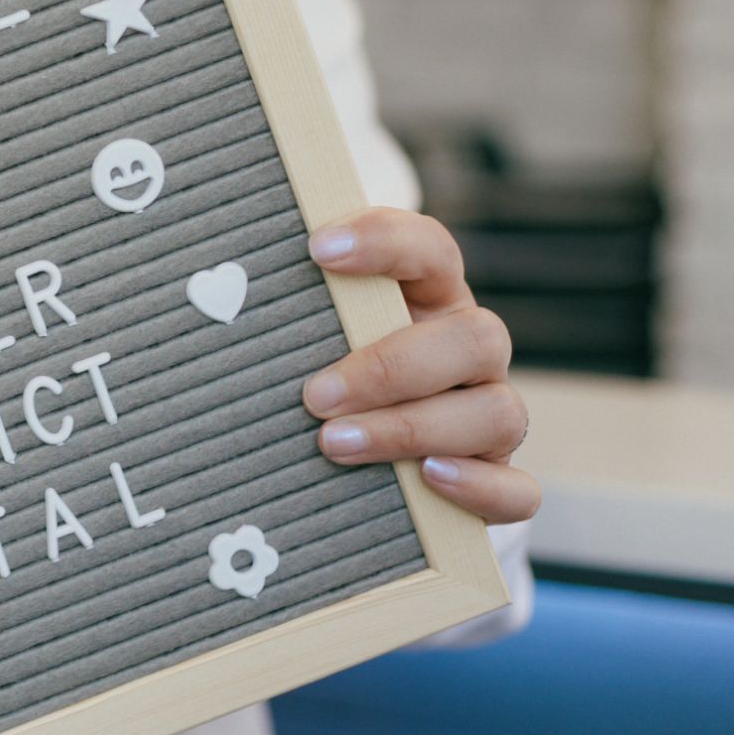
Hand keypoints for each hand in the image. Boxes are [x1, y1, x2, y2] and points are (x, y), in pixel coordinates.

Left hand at [302, 207, 538, 523]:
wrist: (357, 470)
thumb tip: (216, 292)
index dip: (383, 243)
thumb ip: (290, 315)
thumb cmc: (320, 378)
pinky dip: (478, 488)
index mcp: (428, 298)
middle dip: (391, 367)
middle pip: (475, 338)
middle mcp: (468, 354)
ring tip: (334, 443)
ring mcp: (489, 418)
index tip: (316, 250)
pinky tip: (426, 480)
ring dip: (413, 428)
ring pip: (498, 412)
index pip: (428, 249)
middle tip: (314, 395)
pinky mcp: (495, 482)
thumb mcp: (307, 340)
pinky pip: (517, 491)